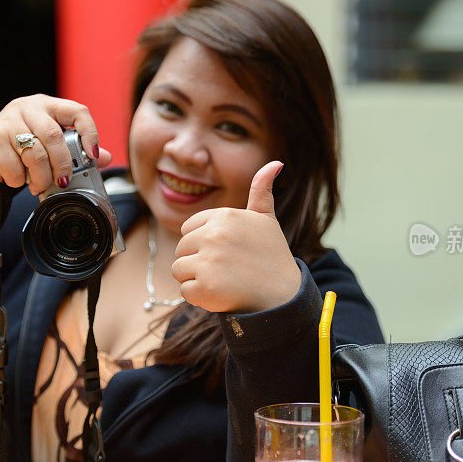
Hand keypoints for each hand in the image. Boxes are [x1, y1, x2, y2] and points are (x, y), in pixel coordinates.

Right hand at [0, 94, 112, 195]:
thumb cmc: (21, 148)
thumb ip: (76, 149)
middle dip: (63, 164)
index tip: (93, 154)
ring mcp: (6, 122)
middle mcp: (26, 108)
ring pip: (35, 153)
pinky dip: (19, 181)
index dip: (90, 132)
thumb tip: (106, 158)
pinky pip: (14, 167)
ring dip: (41, 177)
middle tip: (64, 181)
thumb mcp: (48, 144)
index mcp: (47, 105)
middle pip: (54, 136)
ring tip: (40, 186)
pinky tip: (18, 180)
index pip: (77, 110)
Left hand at [171, 161, 300, 312]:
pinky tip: (222, 294)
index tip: (224, 251)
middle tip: (226, 270)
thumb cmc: (272, 257)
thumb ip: (262, 191)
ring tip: (223, 281)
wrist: (283, 296)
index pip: (188, 228)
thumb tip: (275, 163)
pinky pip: (185, 292)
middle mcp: (214, 235)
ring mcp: (209, 261)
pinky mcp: (205, 287)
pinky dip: (200, 298)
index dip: (202, 243)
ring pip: (179, 270)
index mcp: (224, 216)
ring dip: (196, 280)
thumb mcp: (267, 219)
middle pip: (181, 249)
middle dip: (197, 262)